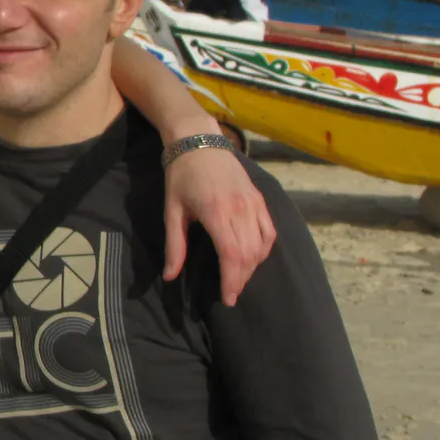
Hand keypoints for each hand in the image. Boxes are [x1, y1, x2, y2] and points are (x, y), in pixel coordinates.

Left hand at [163, 143, 275, 305]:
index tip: (228, 299)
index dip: (232, 281)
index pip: (232, 256)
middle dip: (241, 279)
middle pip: (249, 255)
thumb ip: (174, 245)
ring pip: (262, 246)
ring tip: (239, 278)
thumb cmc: (181, 176)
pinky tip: (253, 258)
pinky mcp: (260, 199)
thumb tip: (170, 276)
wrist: (199, 141)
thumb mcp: (172, 211)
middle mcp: (241, 209)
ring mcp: (254, 203)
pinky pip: (270, 231)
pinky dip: (264, 249)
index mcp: (217, 213)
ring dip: (253, 267)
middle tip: (231, 293)